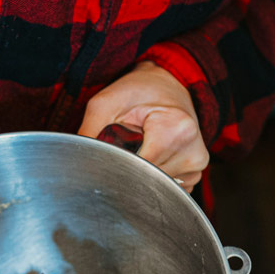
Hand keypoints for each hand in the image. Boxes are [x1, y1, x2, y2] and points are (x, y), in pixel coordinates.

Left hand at [79, 61, 208, 191]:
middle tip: (124, 148)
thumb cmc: (138, 91)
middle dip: (128, 170)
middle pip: (147, 182)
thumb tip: (77, 167)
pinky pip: (165, 187)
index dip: (118, 166)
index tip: (110, 157)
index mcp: (176, 129)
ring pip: (155, 188)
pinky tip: (150, 156)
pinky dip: (152, 177)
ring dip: (140, 174)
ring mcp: (196, 166)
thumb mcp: (105, 104)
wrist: (167, 85)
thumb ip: (89, 135)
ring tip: (140, 149)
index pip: (140, 169)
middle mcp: (193, 151)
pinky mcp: (194, 174)